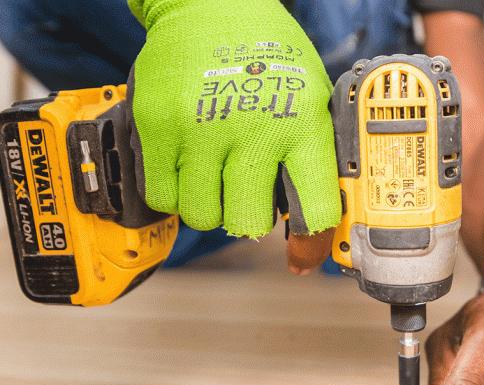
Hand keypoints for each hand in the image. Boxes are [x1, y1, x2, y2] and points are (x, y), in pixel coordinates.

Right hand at [127, 0, 340, 272]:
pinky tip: (188, 168)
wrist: (210, 4)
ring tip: (215, 176)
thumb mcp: (311, 98)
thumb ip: (313, 156)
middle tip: (247, 197)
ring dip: (210, 207)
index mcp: (302, 125)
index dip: (311, 242)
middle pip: (248, 224)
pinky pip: (163, 197)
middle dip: (249, 219)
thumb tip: (317, 221)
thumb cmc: (269, 55)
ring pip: (203, 216)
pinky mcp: (158, 126)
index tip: (303, 252)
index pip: (315, 209)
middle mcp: (253, 130)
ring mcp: (201, 129)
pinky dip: (175, 193)